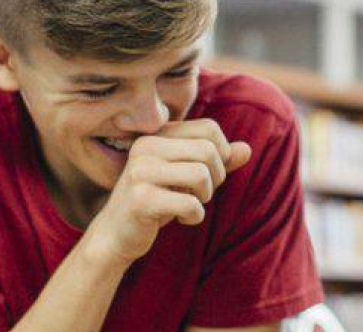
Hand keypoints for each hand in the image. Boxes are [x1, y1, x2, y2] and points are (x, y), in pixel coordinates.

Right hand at [82, 119, 253, 263]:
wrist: (115, 234)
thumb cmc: (156, 202)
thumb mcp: (187, 177)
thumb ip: (217, 161)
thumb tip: (247, 149)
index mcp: (157, 136)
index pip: (209, 128)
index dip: (221, 154)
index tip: (208, 174)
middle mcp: (146, 147)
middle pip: (208, 151)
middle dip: (215, 177)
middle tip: (200, 194)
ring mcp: (140, 172)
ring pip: (201, 174)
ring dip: (204, 197)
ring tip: (190, 204)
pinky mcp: (141, 199)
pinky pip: (190, 203)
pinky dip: (195, 216)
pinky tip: (182, 220)